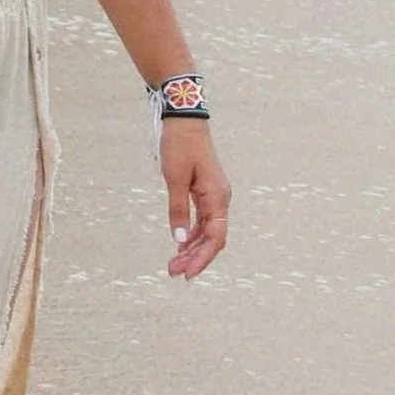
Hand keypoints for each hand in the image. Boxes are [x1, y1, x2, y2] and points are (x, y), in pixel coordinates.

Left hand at [162, 120, 228, 279]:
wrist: (184, 121)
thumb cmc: (180, 146)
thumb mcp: (174, 179)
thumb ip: (177, 209)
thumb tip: (178, 238)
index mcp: (217, 197)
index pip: (215, 238)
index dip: (202, 258)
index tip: (187, 273)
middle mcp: (220, 199)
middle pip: (212, 238)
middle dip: (195, 257)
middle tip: (173, 272)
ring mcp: (214, 195)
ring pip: (207, 230)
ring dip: (192, 247)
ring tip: (174, 262)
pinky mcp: (205, 191)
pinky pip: (202, 219)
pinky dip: (192, 233)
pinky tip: (180, 243)